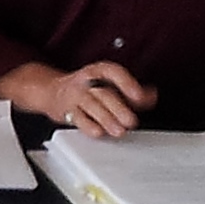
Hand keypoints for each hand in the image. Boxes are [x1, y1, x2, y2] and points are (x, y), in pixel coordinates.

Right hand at [41, 61, 155, 136]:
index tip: (140, 97)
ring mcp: (74, 96)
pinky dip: (87, 126)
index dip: (127, 84)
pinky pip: (76, 118)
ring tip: (119, 131)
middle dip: (118, 108)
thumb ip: (132, 91)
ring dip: (106, 119)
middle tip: (131, 121)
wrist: (53, 92)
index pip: (114, 73)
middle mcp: (86, 82)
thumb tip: (151, 96)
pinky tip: (98, 132)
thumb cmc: (87, 89)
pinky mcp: (66, 111)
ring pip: (90, 106)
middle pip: (103, 93)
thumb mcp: (109, 84)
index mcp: (99, 71)